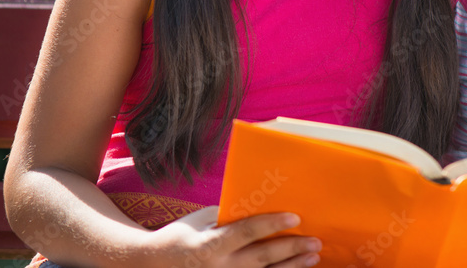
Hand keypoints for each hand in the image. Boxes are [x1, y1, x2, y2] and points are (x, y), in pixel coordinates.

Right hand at [142, 206, 320, 267]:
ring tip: (313, 257)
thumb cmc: (180, 236)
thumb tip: (261, 205)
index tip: (295, 216)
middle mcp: (218, 267)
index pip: (246, 231)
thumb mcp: (201, 220)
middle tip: (315, 241)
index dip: (272, 223)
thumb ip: (229, 217)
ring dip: (291, 266)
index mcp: (210, 244)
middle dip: (290, 248)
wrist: (151, 265)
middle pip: (262, 257)